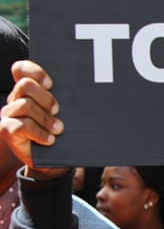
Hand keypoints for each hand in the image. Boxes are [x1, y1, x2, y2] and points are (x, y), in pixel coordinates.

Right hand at [0, 60, 68, 179]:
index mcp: (29, 90)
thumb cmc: (62, 132)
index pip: (21, 69)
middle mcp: (16, 99)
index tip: (51, 84)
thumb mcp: (66, 114)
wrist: (53, 158)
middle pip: (25, 85)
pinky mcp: (7, 130)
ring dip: (45, 118)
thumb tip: (90, 90)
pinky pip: (22, 125)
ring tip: (59, 128)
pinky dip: (39, 132)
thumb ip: (68, 100)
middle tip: (57, 110)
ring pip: (25, 105)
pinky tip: (50, 140)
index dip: (35, 72)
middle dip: (45, 97)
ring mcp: (10, 114)